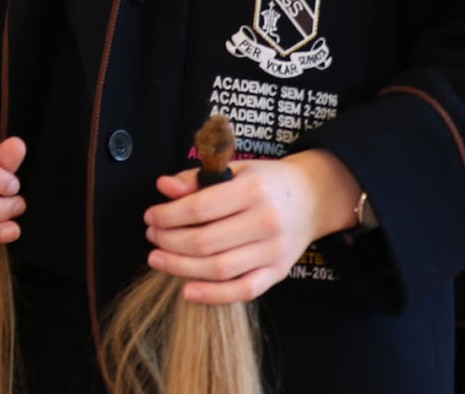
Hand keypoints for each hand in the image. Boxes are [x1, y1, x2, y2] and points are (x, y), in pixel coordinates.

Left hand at [142, 149, 358, 304]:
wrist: (314, 197)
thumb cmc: (266, 182)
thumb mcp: (234, 169)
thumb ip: (197, 178)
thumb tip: (164, 186)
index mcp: (252, 190)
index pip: (199, 208)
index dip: (168, 215)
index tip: (150, 216)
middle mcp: (266, 222)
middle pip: (205, 242)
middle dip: (169, 241)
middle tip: (152, 236)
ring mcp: (274, 251)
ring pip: (219, 269)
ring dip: (181, 267)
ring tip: (158, 258)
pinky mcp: (279, 272)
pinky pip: (244, 291)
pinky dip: (213, 295)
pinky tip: (187, 291)